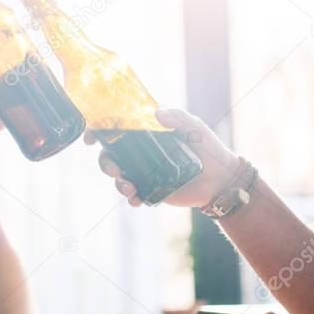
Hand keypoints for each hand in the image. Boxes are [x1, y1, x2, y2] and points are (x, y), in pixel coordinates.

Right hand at [85, 108, 240, 207]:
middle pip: (112, 157)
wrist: (223, 179)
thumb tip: (156, 113)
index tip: (90, 138)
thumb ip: (177, 117)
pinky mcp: (153, 190)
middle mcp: (142, 153)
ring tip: (128, 187)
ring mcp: (146, 173)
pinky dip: (132, 198)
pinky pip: (135, 196)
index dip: (99, 133)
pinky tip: (136, 199)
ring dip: (117, 183)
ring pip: (119, 178)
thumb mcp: (194, 127)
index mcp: (147, 135)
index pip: (117, 131)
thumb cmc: (209, 148)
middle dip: (105, 163)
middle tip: (113, 169)